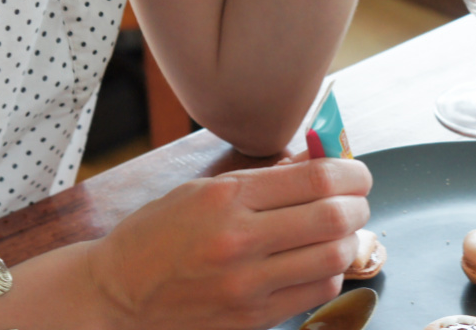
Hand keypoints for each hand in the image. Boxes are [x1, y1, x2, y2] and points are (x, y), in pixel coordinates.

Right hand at [87, 157, 371, 329]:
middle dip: (358, 204)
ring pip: (334, 258)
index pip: (315, 178)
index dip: (351, 172)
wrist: (117, 293)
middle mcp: (239, 240)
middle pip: (334, 218)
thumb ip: (264, 178)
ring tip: (338, 231)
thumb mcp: (203, 189)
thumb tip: (319, 161)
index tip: (356, 173)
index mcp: (226, 198)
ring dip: (348, 240)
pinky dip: (329, 272)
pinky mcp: (252, 319)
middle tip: (356, 200)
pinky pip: (317, 292)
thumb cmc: (157, 234)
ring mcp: (247, 285)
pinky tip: (316, 261)